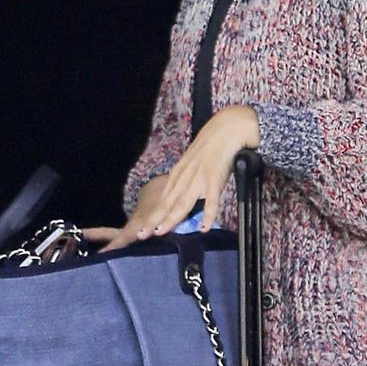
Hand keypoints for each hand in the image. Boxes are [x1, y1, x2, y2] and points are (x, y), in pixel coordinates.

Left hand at [88, 108, 260, 248]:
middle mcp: (184, 179)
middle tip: (141, 234)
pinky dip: (208, 215)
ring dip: (171, 219)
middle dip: (153, 220)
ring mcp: (198, 180)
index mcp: (178, 175)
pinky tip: (204, 228)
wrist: (225, 130)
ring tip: (161, 232)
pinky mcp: (214, 181)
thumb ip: (186, 181)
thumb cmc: (210, 148)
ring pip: (182, 203)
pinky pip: (212, 201)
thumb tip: (180, 198)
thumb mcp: (192, 165)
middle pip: (167, 204)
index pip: (162, 199)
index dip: (151, 214)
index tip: (140, 228)